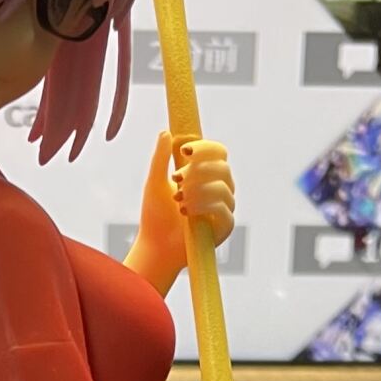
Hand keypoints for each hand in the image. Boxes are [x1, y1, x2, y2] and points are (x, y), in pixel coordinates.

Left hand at [126, 131, 236, 295]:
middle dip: (198, 169)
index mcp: (206, 175)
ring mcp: (224, 208)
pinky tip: (185, 212)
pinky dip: (203, 205)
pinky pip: (223, 208)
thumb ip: (160, 158)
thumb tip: (166, 132)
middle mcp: (220, 188)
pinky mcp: (225, 226)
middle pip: (222, 165)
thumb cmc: (155, 216)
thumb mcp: (154, 182)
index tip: (183, 151)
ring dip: (197, 189)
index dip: (204, 148)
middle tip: (176, 179)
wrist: (155, 248)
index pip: (218, 152)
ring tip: (179, 200)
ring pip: (222, 185)